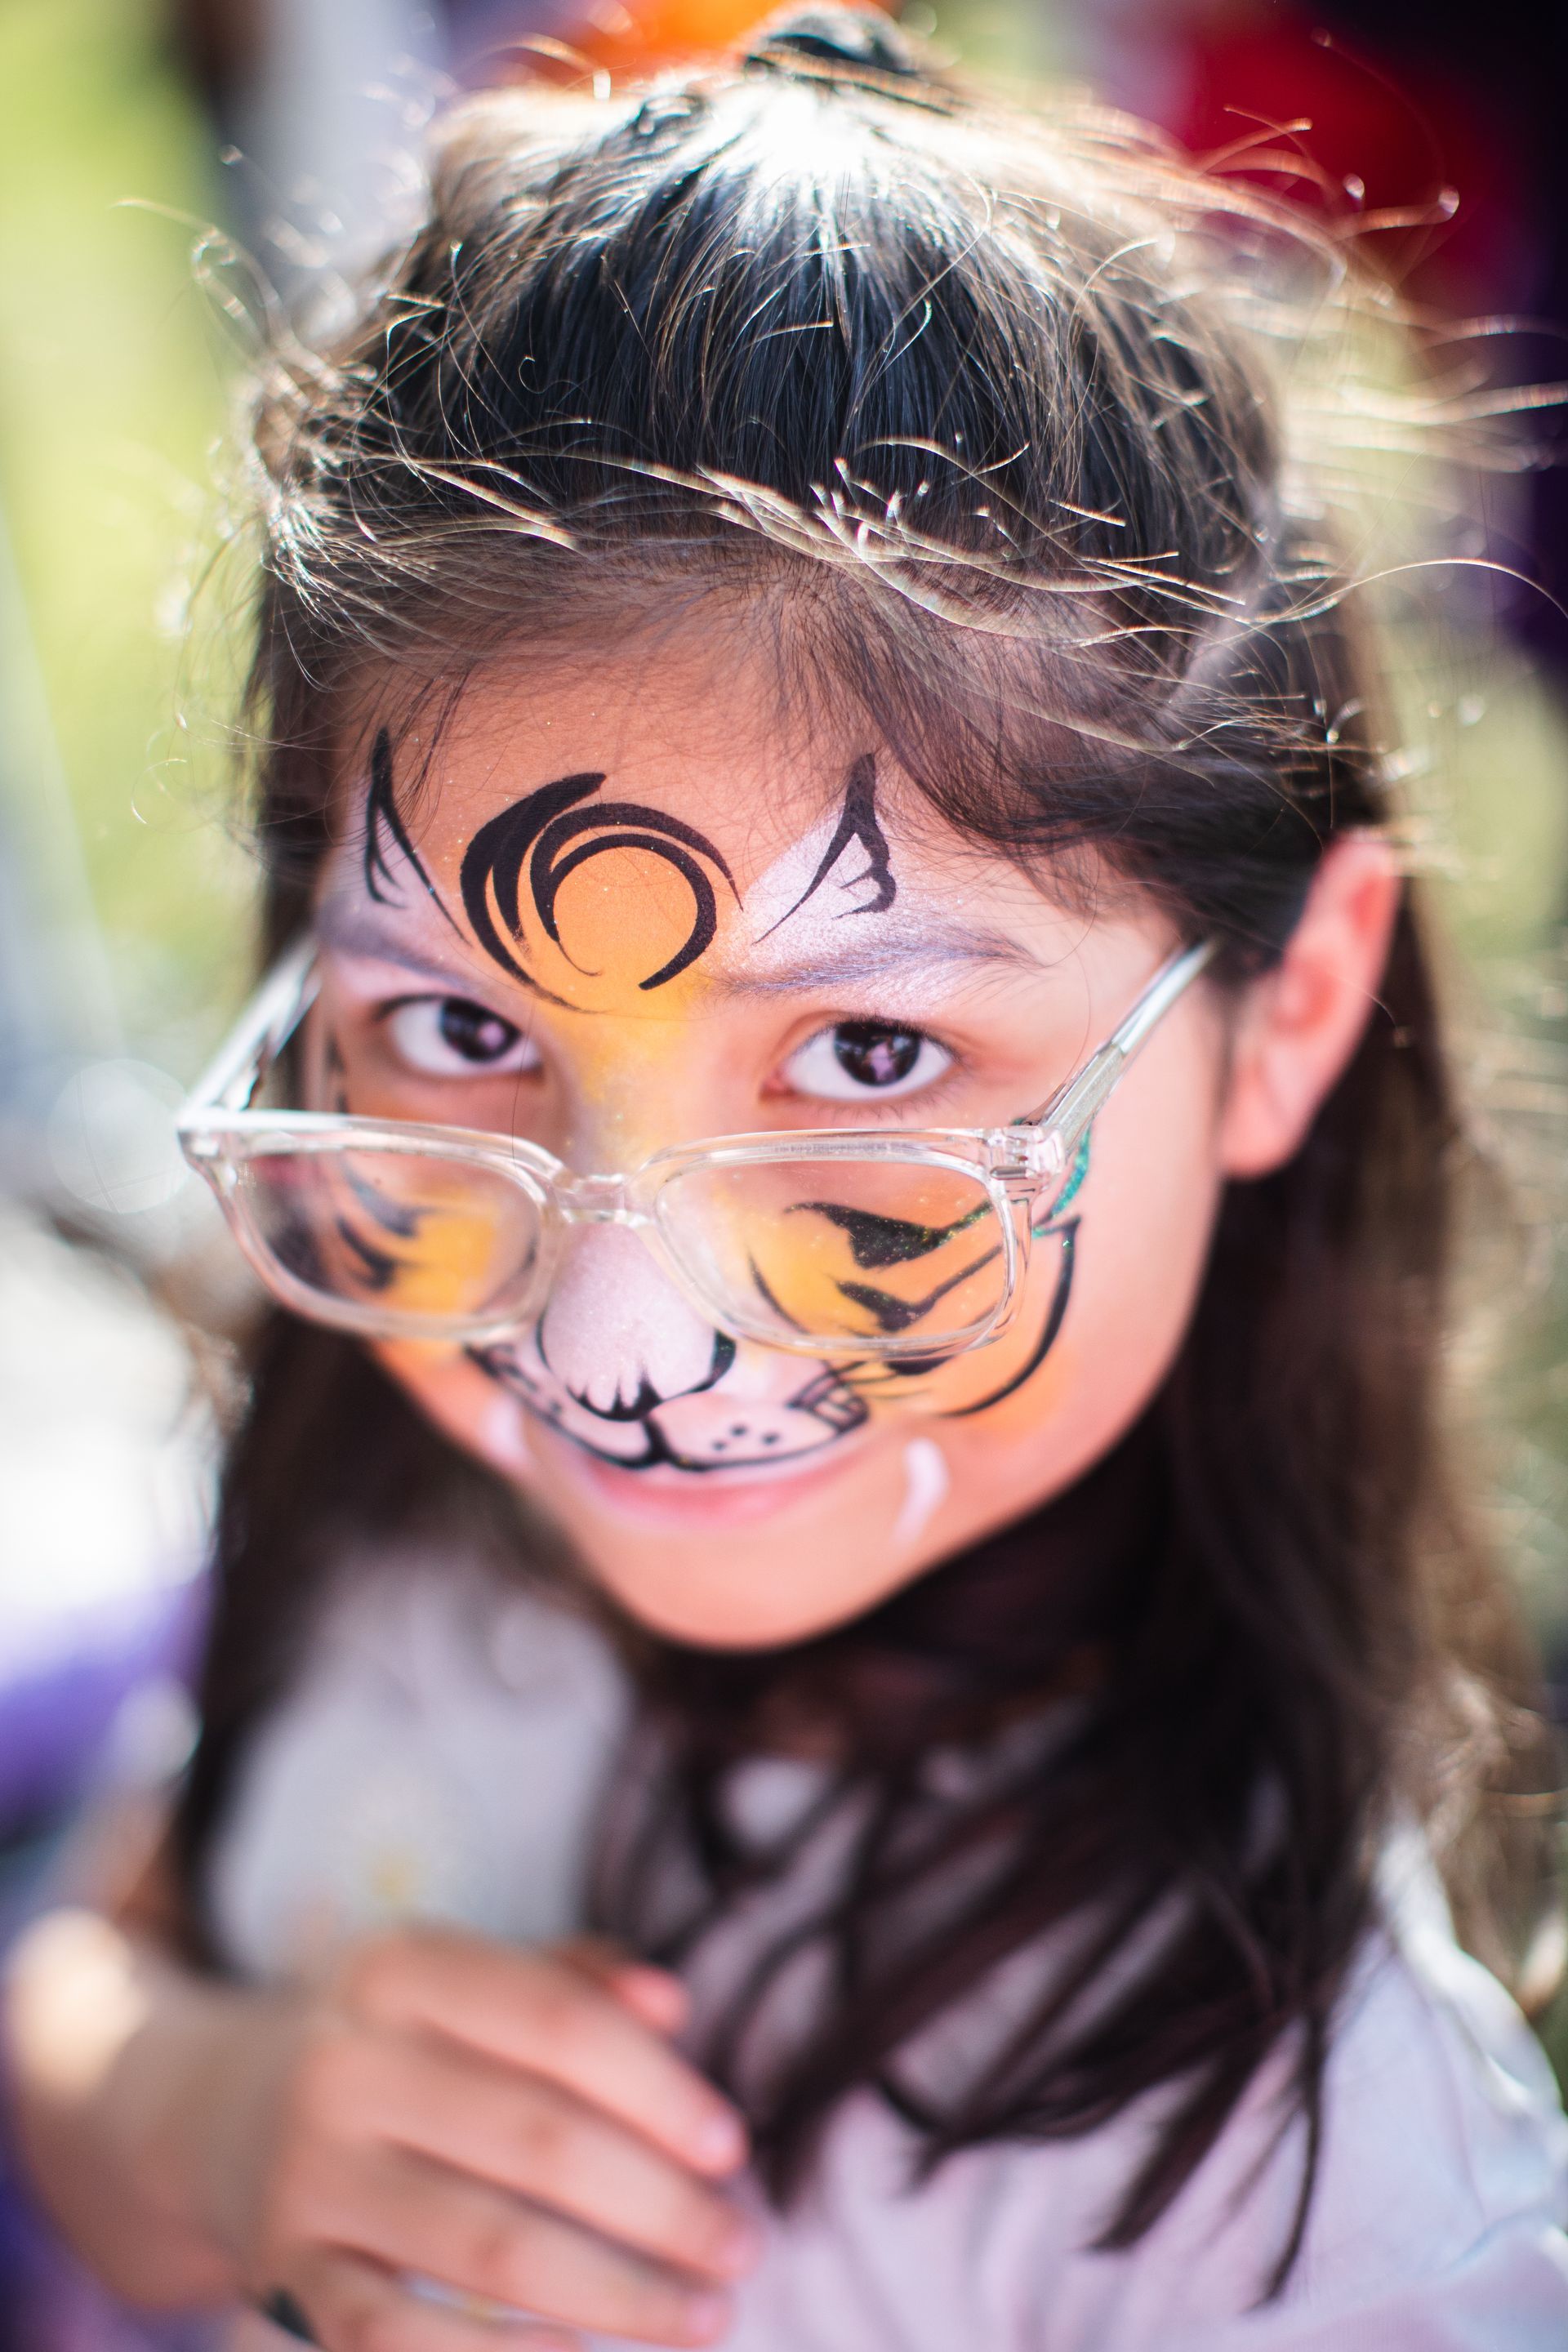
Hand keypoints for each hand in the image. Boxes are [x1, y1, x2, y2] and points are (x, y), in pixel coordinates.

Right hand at [185, 1927, 755, 2350]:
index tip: (733, 2146)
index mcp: (399, 1969)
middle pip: (537, 2140)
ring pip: (486, 2245)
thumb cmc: (404, 2043)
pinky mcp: (280, 2273)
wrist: (220, 2110)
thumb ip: (572, 1980)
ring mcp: (305, 2173)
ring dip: (614, 2292)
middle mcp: (343, 2063)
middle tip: (741, 2248)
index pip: (555, 2021)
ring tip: (701, 2316)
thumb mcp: (465, 1982)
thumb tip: (670, 2005)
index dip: (656, 2086)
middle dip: (659, 2206)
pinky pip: (395, 2336)